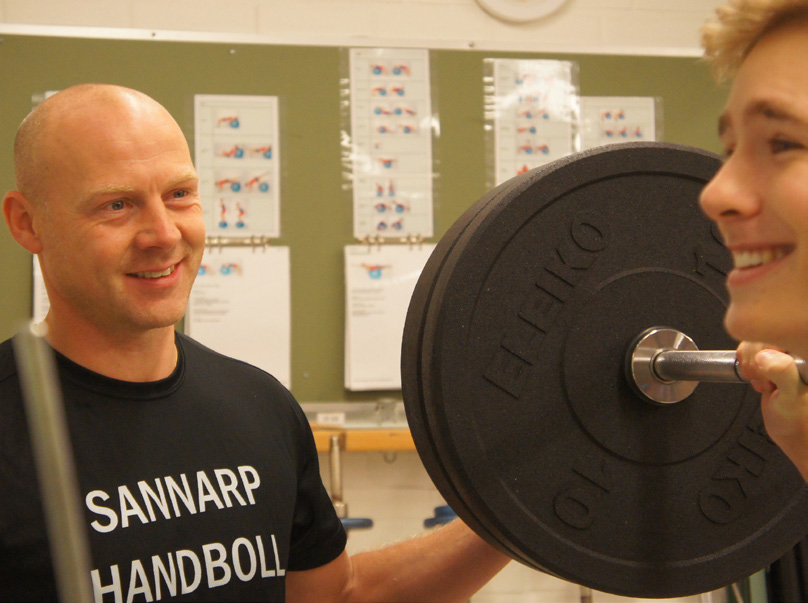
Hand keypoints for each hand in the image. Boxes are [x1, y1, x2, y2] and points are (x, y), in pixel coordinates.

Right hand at [736, 342, 807, 481]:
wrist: (790, 430)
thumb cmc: (795, 418)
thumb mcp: (790, 397)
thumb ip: (783, 374)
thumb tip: (766, 355)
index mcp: (804, 356)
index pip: (776, 334)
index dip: (764, 353)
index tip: (768, 371)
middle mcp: (797, 350)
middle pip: (760, 336)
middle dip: (755, 361)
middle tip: (767, 381)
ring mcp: (784, 353)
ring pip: (752, 341)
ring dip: (751, 364)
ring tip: (765, 382)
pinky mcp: (772, 357)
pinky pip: (750, 348)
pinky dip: (747, 363)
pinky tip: (759, 378)